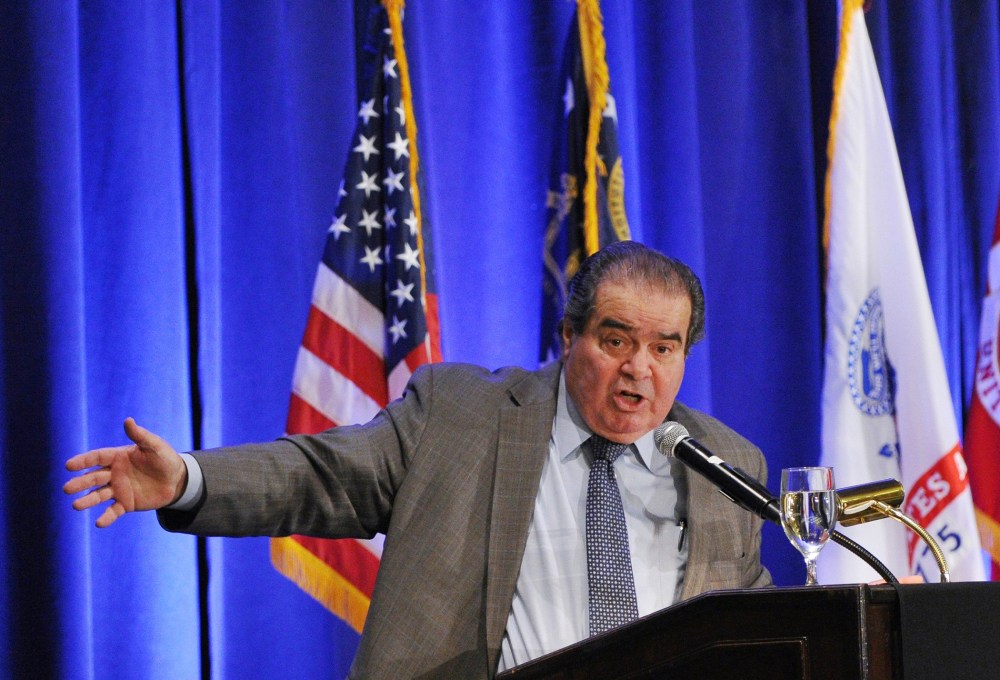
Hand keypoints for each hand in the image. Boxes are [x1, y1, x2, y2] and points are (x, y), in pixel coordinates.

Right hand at [63, 418, 187, 527]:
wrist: (177, 480)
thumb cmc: (165, 459)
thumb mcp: (155, 446)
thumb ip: (140, 436)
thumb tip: (128, 420)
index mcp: (118, 457)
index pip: (97, 458)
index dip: (83, 461)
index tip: (69, 466)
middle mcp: (115, 473)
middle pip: (94, 477)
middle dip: (80, 483)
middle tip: (67, 489)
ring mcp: (119, 489)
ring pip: (99, 495)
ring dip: (87, 500)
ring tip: (76, 506)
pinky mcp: (127, 503)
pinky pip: (114, 511)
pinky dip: (106, 517)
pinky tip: (99, 523)